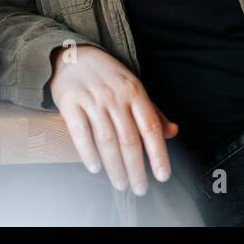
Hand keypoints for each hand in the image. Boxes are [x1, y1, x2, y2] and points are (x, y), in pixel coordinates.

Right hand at [47, 43, 178, 195]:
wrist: (75, 55)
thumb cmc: (109, 76)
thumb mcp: (134, 87)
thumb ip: (153, 112)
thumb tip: (173, 132)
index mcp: (135, 92)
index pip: (151, 127)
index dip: (158, 154)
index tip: (162, 176)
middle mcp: (115, 96)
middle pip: (129, 139)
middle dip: (136, 169)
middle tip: (140, 188)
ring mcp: (92, 99)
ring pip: (107, 140)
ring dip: (115, 167)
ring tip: (120, 184)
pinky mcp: (70, 102)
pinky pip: (81, 133)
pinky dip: (88, 153)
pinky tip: (95, 168)